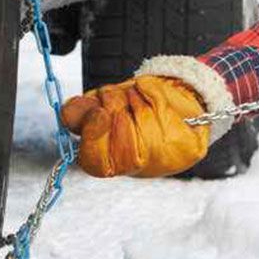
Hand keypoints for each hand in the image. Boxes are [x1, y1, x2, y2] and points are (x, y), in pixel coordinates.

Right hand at [58, 75, 210, 177]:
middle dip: (114, 104)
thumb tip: (69, 113)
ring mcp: (167, 159)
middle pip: (120, 131)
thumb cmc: (137, 108)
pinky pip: (162, 106)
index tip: (98, 112)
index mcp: (113, 163)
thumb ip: (83, 113)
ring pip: (142, 115)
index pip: (96, 162)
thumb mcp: (103, 110)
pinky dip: (152, 90)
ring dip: (133, 96)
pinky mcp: (189, 148)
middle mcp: (140, 167)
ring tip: (136, 98)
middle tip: (117, 98)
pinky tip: (154, 97)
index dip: (94, 136)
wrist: (181, 104)